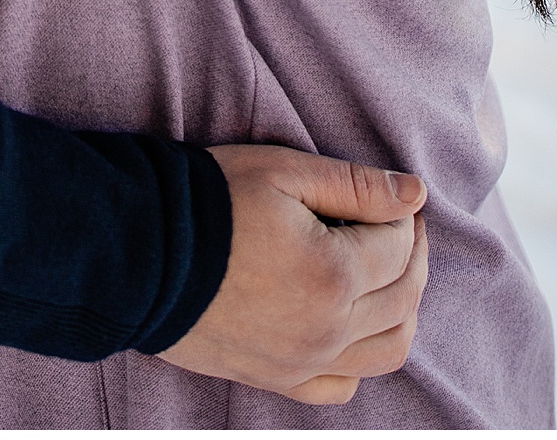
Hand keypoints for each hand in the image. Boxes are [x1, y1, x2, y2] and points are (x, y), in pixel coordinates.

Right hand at [160, 145, 428, 404]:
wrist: (140, 252)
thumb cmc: (209, 202)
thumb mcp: (282, 172)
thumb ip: (355, 184)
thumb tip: (416, 194)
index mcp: (333, 273)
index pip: (399, 248)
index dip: (403, 216)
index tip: (394, 199)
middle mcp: (328, 329)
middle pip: (404, 299)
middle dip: (412, 258)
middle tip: (397, 226)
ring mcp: (304, 362)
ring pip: (389, 351)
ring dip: (402, 310)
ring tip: (385, 273)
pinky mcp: (278, 378)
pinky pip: (344, 385)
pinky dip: (363, 357)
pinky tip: (352, 325)